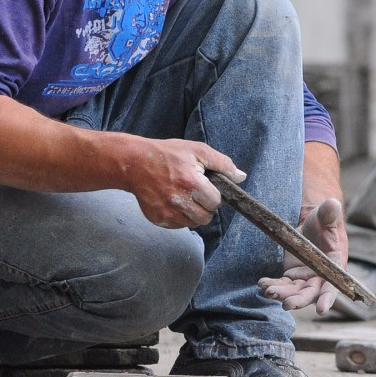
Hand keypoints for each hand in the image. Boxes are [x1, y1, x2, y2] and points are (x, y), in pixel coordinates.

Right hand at [121, 138, 244, 229]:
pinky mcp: (158, 219)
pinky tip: (174, 201)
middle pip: (206, 217)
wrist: (134, 163)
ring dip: (194, 213)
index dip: (213, 194)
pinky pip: (178, 225)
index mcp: (191, 183)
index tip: (205, 186)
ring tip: (185, 196)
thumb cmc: (168, 154)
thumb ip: (222, 164)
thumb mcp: (197, 150)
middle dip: (205, 206)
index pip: (216, 202)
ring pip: (193, 223)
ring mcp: (167, 212)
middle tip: (196, 192)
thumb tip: (241, 177)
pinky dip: (180, 217)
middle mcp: (179, 200)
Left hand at [258, 197, 347, 315]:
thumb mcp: (326, 215)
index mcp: (335, 266)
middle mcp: (321, 276)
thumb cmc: (324, 220)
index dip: (328, 298)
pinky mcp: (291, 275)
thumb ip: (330, 214)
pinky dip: (273, 285)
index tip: (322, 310)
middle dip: (299, 300)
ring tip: (268, 291)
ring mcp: (305, 277)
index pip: (333, 285)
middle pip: (311, 293)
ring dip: (282, 294)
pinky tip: (263, 284)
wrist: (312, 222)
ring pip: (294, 291)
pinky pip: (282, 284)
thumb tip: (333, 204)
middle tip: (286, 304)